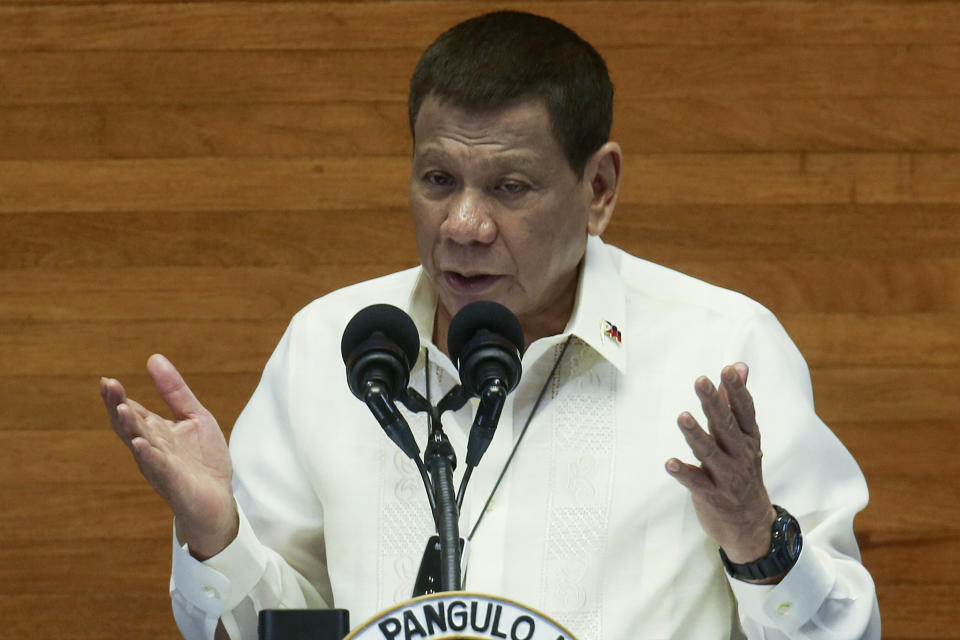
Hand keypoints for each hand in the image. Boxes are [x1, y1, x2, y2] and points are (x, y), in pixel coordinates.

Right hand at [101, 354, 237, 558]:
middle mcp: (151, 447)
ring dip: (130, 427)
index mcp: (155, 431)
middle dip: (118, 406)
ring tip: (122, 409)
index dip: (119, 397)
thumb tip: (153, 357)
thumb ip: (175, 391)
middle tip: (108, 386)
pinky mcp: (174, 482)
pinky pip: (159, 467)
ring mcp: (160, 465)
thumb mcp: (195, 416)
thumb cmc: (203, 460)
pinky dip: (149, 456)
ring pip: (140, 444)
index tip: (107, 381)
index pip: (131, 410)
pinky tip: (140, 445)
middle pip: (129, 424)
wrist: (218, 499)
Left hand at [665, 363, 775, 564]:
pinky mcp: (712, 495)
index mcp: (748, 439)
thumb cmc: (743, 472)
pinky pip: (696, 482)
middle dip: (714, 404)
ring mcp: (728, 477)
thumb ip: (735, 402)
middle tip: (700, 381)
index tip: (728, 369)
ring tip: (682, 417)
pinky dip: (683, 473)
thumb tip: (739, 366)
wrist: (752, 526)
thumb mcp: (744, 438)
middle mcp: (741, 456)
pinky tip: (669, 464)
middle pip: (727, 426)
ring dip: (696, 435)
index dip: (737, 390)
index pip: (745, 411)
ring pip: (710, 452)